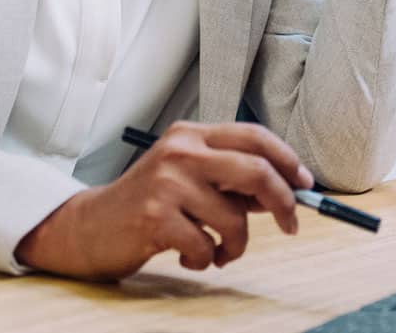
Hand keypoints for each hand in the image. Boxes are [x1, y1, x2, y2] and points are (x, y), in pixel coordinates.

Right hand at [13, 122, 313, 279]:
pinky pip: (206, 246)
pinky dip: (206, 260)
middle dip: (283, 201)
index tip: (304, 183)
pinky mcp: (155, 217)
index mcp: (192, 135)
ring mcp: (167, 182)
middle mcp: (180, 151)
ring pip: (234, 218)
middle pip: (255, 170)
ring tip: (218, 251)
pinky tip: (189, 257)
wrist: (91, 226)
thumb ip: (230, 179)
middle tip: (290, 224)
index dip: (287, 159)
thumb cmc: (147, 203)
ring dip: (235, 246)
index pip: (254, 135)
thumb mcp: (188, 178)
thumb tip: (283, 191)